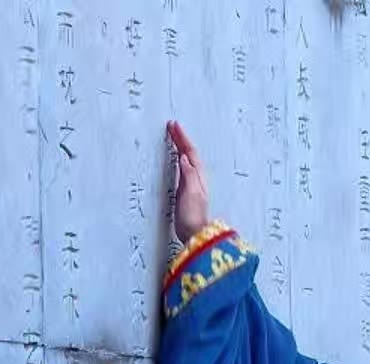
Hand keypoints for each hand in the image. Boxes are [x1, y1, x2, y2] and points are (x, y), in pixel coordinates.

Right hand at [167, 119, 210, 243]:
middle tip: (172, 126)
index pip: (189, 151)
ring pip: (187, 159)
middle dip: (181, 138)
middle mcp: (196, 178)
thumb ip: (188, 174)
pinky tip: (177, 159)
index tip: (174, 125)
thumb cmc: (192, 217)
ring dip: (181, 146)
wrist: (194, 233)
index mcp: (197, 176)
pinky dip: (179, 159)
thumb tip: (183, 157)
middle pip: (189, 153)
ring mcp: (192, 184)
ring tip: (175, 137)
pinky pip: (184, 168)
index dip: (182, 137)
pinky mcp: (187, 191)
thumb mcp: (190, 193)